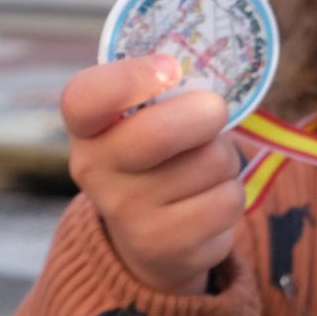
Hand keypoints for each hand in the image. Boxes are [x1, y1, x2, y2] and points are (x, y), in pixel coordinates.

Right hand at [62, 56, 245, 295]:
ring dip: (223, 158)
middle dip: (205, 114)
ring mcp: (127, 213)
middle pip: (158, 133)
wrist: (148, 236)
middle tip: (214, 111)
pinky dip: (231, 193)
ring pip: (211, 162)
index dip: (129, 79)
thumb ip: (168, 93)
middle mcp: (95, 170)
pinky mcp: (163, 246)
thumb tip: (213, 81)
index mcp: (87, 127)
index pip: (85, 98)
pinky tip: (208, 200)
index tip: (169, 69)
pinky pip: (228, 200)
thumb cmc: (157, 156)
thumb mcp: (148, 118)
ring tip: (203, 168)